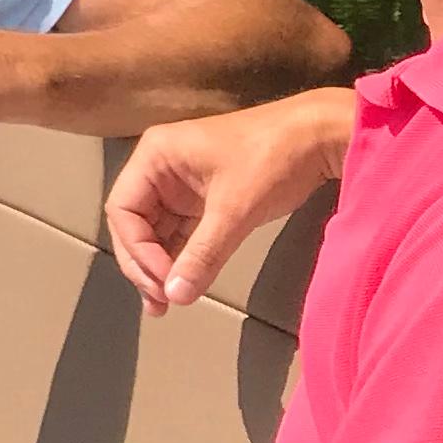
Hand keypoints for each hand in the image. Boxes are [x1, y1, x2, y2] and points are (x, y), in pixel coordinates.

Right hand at [107, 89, 354, 314]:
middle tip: (160, 303)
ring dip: (159, 266)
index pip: (123, 210)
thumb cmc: (272, 160)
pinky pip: (181, 232)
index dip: (137, 250)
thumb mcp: (235, 209)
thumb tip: (175, 297)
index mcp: (155, 157)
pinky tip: (182, 285)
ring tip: (165, 305)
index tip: (164, 282)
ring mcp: (181, 184)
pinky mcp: (203, 198)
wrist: (319, 137)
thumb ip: (202, 254)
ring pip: (156, 231)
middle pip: (134, 223)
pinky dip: (180, 258)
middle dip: (144, 264)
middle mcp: (160, 169)